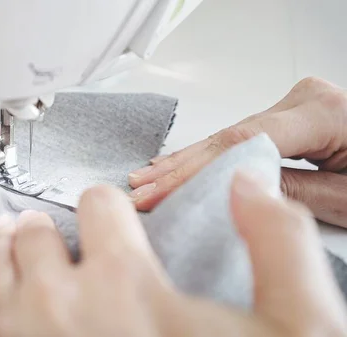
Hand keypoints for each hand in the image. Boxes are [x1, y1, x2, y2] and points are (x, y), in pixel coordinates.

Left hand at [0, 174, 346, 336]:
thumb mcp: (291, 329)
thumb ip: (278, 247)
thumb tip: (250, 186)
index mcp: (124, 281)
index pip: (101, 208)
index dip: (107, 205)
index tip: (109, 212)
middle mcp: (58, 302)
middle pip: (37, 235)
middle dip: (47, 228)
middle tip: (48, 229)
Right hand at [129, 77, 346, 226]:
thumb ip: (288, 190)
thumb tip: (236, 188)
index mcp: (323, 112)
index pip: (241, 143)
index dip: (195, 170)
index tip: (162, 191)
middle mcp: (305, 99)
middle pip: (229, 136)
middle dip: (182, 167)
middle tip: (143, 188)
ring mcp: (296, 104)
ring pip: (231, 136)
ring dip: (190, 161)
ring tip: (150, 178)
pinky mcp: (292, 116)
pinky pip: (244, 136)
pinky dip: (212, 155)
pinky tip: (182, 163)